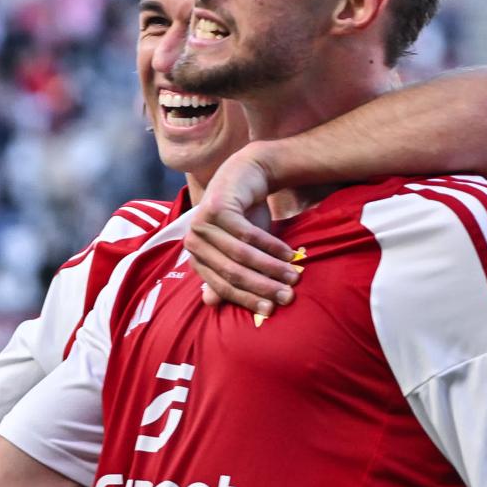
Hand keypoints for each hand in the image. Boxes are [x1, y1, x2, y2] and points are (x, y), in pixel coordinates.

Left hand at [185, 144, 303, 317]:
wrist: (245, 175)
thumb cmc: (242, 218)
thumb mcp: (237, 250)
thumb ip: (227, 276)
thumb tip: (210, 303)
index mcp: (196, 258)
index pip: (222, 287)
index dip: (247, 300)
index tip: (271, 311)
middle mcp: (193, 242)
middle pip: (232, 272)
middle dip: (263, 287)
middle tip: (288, 296)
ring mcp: (202, 224)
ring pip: (241, 255)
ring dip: (270, 267)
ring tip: (293, 275)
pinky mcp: (216, 209)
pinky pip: (248, 234)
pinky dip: (270, 246)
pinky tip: (288, 253)